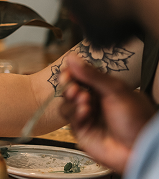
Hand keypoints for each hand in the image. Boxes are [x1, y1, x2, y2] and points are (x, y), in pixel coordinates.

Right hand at [58, 54, 153, 172]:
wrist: (139, 148)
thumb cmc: (136, 119)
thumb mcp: (116, 91)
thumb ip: (92, 74)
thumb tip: (71, 57)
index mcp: (106, 90)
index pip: (82, 76)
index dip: (72, 73)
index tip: (67, 71)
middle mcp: (95, 102)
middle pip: (71, 89)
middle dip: (70, 86)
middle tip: (73, 86)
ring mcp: (87, 117)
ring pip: (67, 103)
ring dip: (72, 99)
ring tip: (83, 99)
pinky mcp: (81, 131)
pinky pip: (70, 118)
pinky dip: (75, 113)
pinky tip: (85, 112)